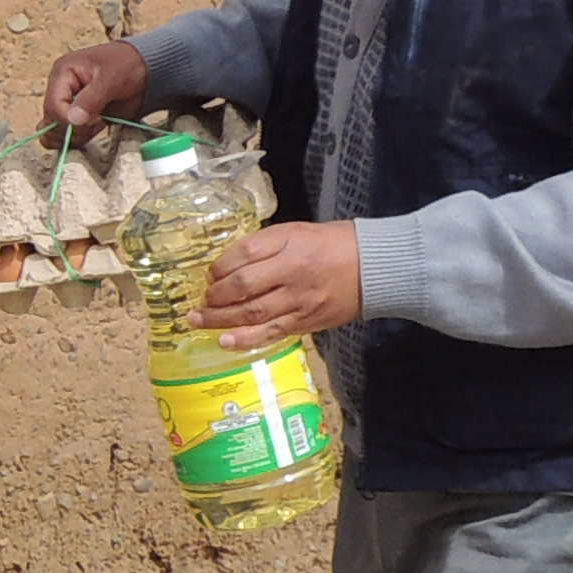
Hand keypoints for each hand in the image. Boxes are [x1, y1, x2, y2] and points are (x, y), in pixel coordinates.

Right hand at [43, 41, 149, 135]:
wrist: (147, 69)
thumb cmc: (127, 65)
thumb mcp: (110, 78)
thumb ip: (91, 99)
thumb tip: (73, 120)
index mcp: (62, 74)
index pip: (53, 105)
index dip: (67, 119)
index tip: (91, 121)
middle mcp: (61, 90)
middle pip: (52, 121)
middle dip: (73, 128)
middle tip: (97, 122)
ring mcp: (69, 104)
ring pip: (58, 131)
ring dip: (78, 134)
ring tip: (99, 121)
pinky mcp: (80, 117)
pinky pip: (71, 135)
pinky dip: (82, 137)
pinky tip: (98, 126)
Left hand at [195, 222, 361, 347]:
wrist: (375, 267)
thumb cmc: (334, 245)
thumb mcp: (298, 231)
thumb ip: (265, 245)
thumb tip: (230, 264)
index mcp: (291, 244)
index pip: (245, 253)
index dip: (221, 265)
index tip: (210, 274)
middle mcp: (293, 272)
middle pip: (243, 286)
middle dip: (215, 295)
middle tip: (200, 300)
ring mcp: (300, 300)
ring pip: (253, 313)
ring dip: (220, 319)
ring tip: (197, 320)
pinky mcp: (306, 321)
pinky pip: (271, 333)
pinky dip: (246, 339)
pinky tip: (225, 341)